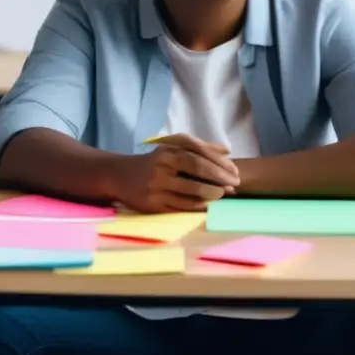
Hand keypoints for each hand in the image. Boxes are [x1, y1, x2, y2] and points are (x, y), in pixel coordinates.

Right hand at [112, 134, 240, 212]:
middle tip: (235, 184)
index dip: (219, 163)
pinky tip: (208, 205)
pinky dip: (199, 206)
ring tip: (223, 194)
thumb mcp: (172, 148)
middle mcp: (161, 166)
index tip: (235, 171)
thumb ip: (199, 147)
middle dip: (219, 177)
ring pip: (190, 191)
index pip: (198, 154)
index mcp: (167, 150)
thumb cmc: (154, 161)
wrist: (120, 176)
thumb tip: (227, 150)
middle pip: (196, 169)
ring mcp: (157, 186)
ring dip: (212, 194)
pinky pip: (181, 207)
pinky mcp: (153, 205)